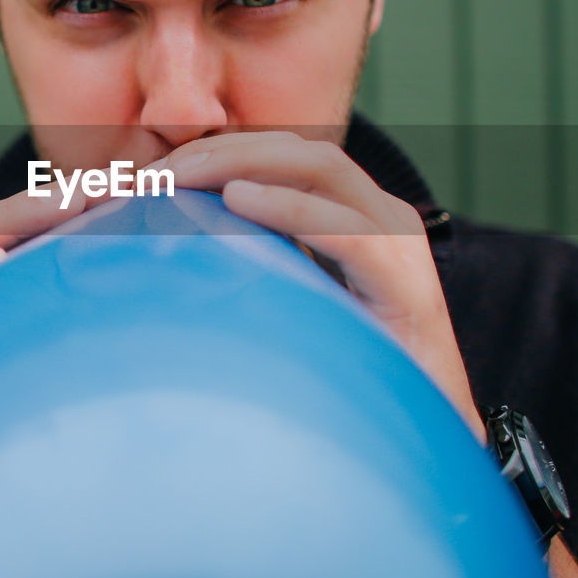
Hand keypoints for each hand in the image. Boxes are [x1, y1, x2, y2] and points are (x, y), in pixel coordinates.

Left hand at [160, 130, 486, 445]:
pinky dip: (289, 208)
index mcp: (355, 213)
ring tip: (180, 180)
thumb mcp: (296, 301)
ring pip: (321, 169)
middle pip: (296, 150)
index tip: (151, 175)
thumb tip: (177, 258)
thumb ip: (259, 266)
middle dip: (219, 151)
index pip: (283, 156)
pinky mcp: (406, 281)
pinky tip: (238, 201)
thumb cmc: (353, 370)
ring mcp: (399, 241)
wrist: (427, 426)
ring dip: (242, 166)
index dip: (217, 153)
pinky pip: (348, 230)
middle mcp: (381, 214)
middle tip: (151, 176)